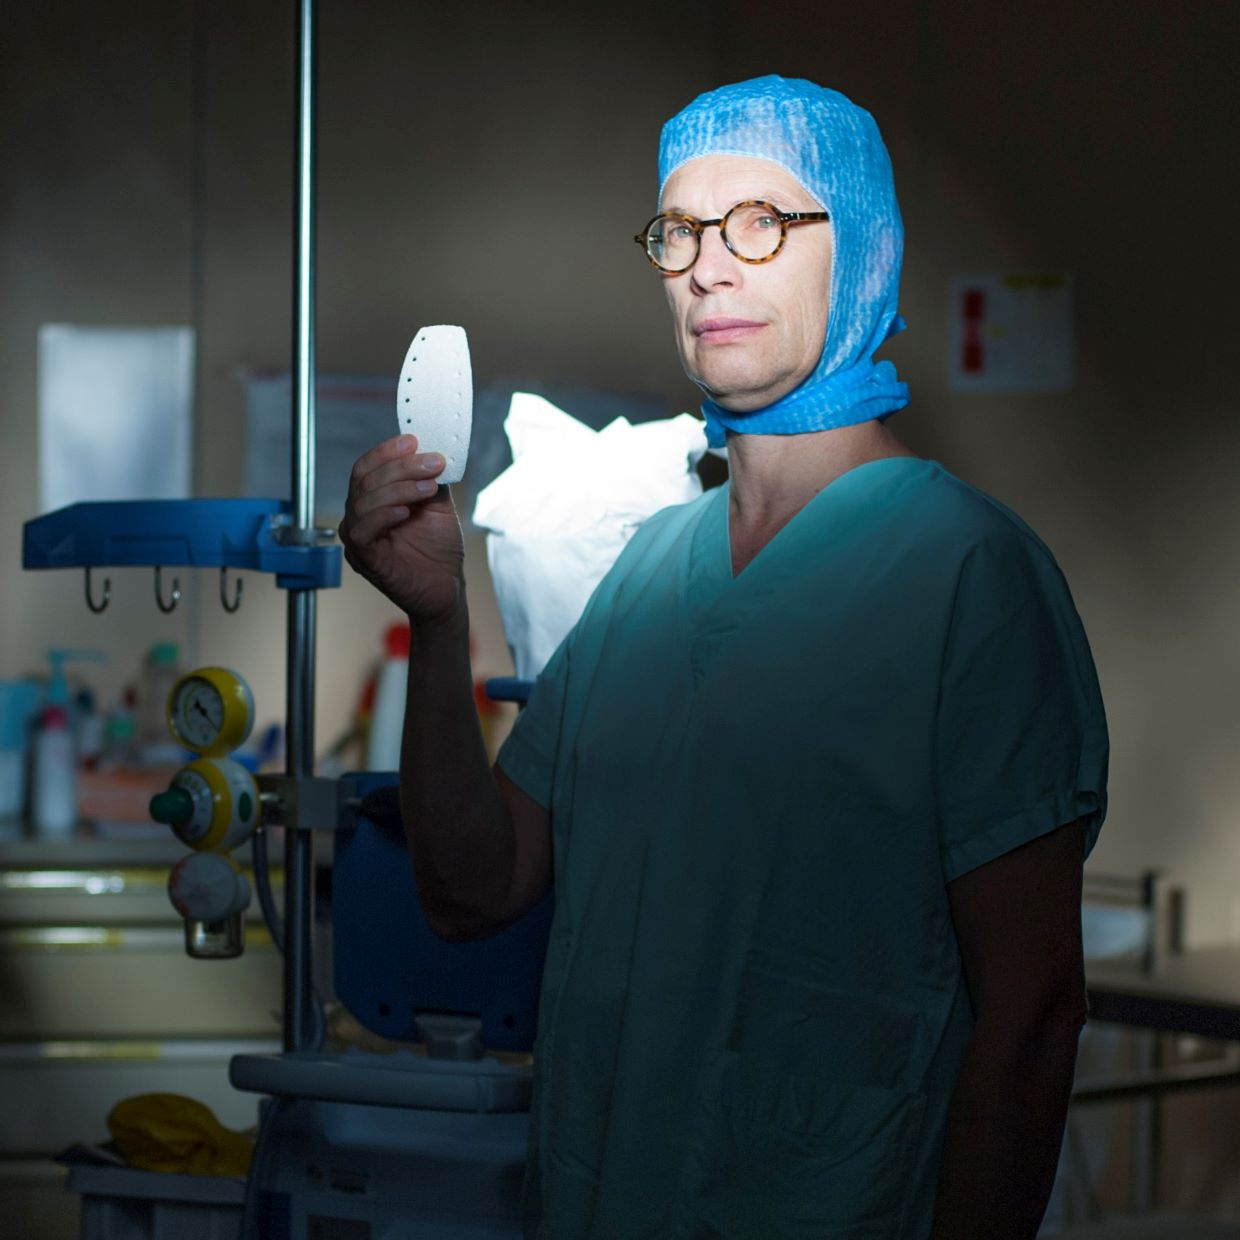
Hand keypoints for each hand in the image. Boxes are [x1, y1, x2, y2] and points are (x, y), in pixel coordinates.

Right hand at [338, 435, 463, 624]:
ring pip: (363, 501)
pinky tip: (405, 512)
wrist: (447, 587)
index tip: (413, 440)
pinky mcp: (363, 558)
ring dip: (399, 487)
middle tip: (432, 463)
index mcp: (373, 500)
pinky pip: (363, 531)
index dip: (386, 451)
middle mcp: (359, 515)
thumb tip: (431, 449)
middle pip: (365, 479)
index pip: (367, 467)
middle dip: (401, 467)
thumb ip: (429, 478)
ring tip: (428, 487)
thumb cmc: (438, 549)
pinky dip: (383, 515)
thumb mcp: (437, 505)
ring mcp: (357, 538)